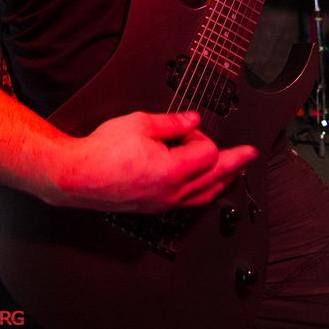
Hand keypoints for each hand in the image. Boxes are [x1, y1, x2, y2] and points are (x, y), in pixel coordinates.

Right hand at [44, 110, 257, 212]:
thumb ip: (171, 122)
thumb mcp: (139, 123)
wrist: (77, 176)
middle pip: (214, 178)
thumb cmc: (103, 151)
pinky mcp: (154, 207)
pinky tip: (205, 189)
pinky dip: (204, 194)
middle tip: (251, 155)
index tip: (190, 127)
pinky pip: (189, 204)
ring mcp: (164, 203)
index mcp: (172, 169)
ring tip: (235, 173)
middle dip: (234, 164)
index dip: (202, 136)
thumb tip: (193, 120)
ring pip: (204, 196)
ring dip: (222, 181)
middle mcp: (172, 191)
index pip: (208, 153)